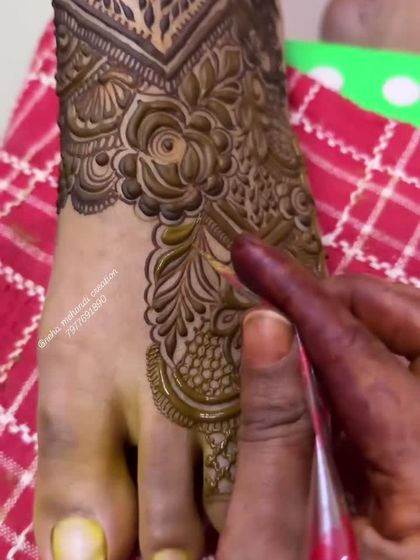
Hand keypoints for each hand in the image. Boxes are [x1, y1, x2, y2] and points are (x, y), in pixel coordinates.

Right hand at [217, 236, 419, 559]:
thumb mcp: (284, 537)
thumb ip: (275, 432)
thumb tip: (264, 330)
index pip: (360, 359)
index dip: (300, 300)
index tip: (252, 257)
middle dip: (356, 297)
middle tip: (291, 284)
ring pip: (417, 357)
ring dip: (361, 324)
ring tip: (303, 310)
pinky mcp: (417, 471)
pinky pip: (403, 393)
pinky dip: (364, 364)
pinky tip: (321, 364)